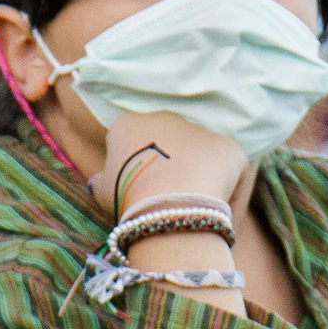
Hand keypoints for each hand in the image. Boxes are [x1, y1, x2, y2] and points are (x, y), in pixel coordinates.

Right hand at [94, 111, 244, 219]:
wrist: (167, 203)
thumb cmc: (127, 197)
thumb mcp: (101, 192)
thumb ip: (101, 181)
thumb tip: (97, 181)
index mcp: (130, 124)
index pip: (130, 140)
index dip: (134, 167)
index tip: (137, 190)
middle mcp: (167, 117)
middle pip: (169, 141)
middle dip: (171, 164)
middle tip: (168, 197)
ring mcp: (201, 130)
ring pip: (201, 154)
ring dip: (199, 174)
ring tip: (196, 206)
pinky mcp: (229, 147)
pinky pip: (230, 169)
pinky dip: (228, 188)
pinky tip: (220, 211)